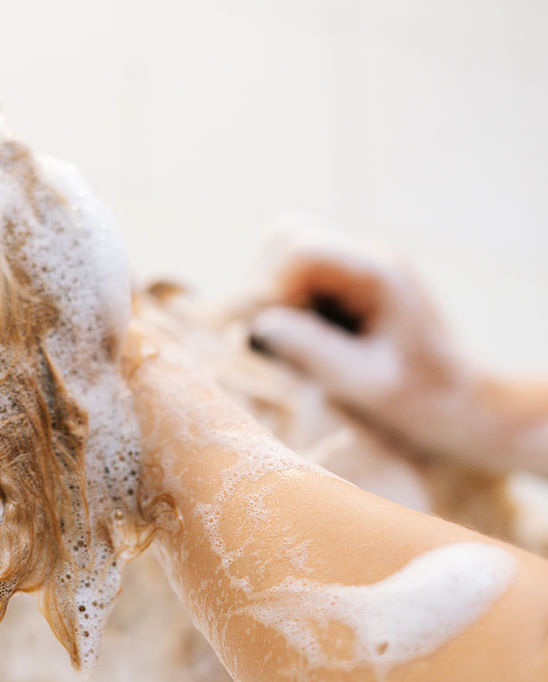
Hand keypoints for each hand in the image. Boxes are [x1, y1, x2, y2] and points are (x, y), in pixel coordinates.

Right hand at [247, 225, 470, 457]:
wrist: (464, 403)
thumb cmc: (423, 400)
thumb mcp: (367, 384)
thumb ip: (314, 351)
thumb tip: (259, 325)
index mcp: (378, 273)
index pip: (300, 250)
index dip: (270, 287)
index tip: (266, 336)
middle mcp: (367, 256)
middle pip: (287, 237)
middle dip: (265, 286)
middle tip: (271, 338)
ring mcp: (357, 265)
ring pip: (285, 250)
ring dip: (272, 293)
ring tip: (286, 338)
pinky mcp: (348, 282)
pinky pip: (295, 273)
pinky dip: (283, 301)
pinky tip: (301, 337)